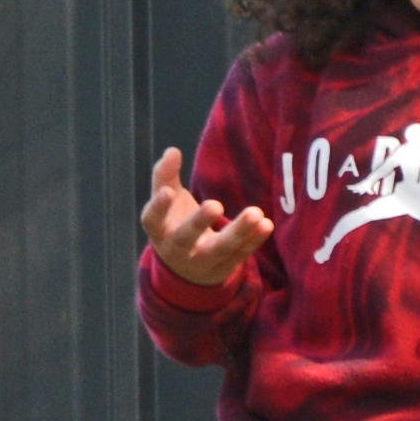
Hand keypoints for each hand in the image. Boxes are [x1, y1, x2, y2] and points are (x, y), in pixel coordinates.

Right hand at [139, 148, 274, 289]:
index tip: (167, 191)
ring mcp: (201, 262)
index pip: (153, 220)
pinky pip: (240, 254)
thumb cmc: (174, 224)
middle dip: (199, 223)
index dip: (159, 207)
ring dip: (238, 232)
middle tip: (215, 205)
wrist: (186, 270)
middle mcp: (177, 250)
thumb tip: (172, 150)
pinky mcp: (224, 267)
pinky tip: (266, 224)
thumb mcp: (167, 202)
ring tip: (255, 213)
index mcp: (159, 231)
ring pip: (219, 249)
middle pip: (185, 239)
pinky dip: (254, 241)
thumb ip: (166, 176)